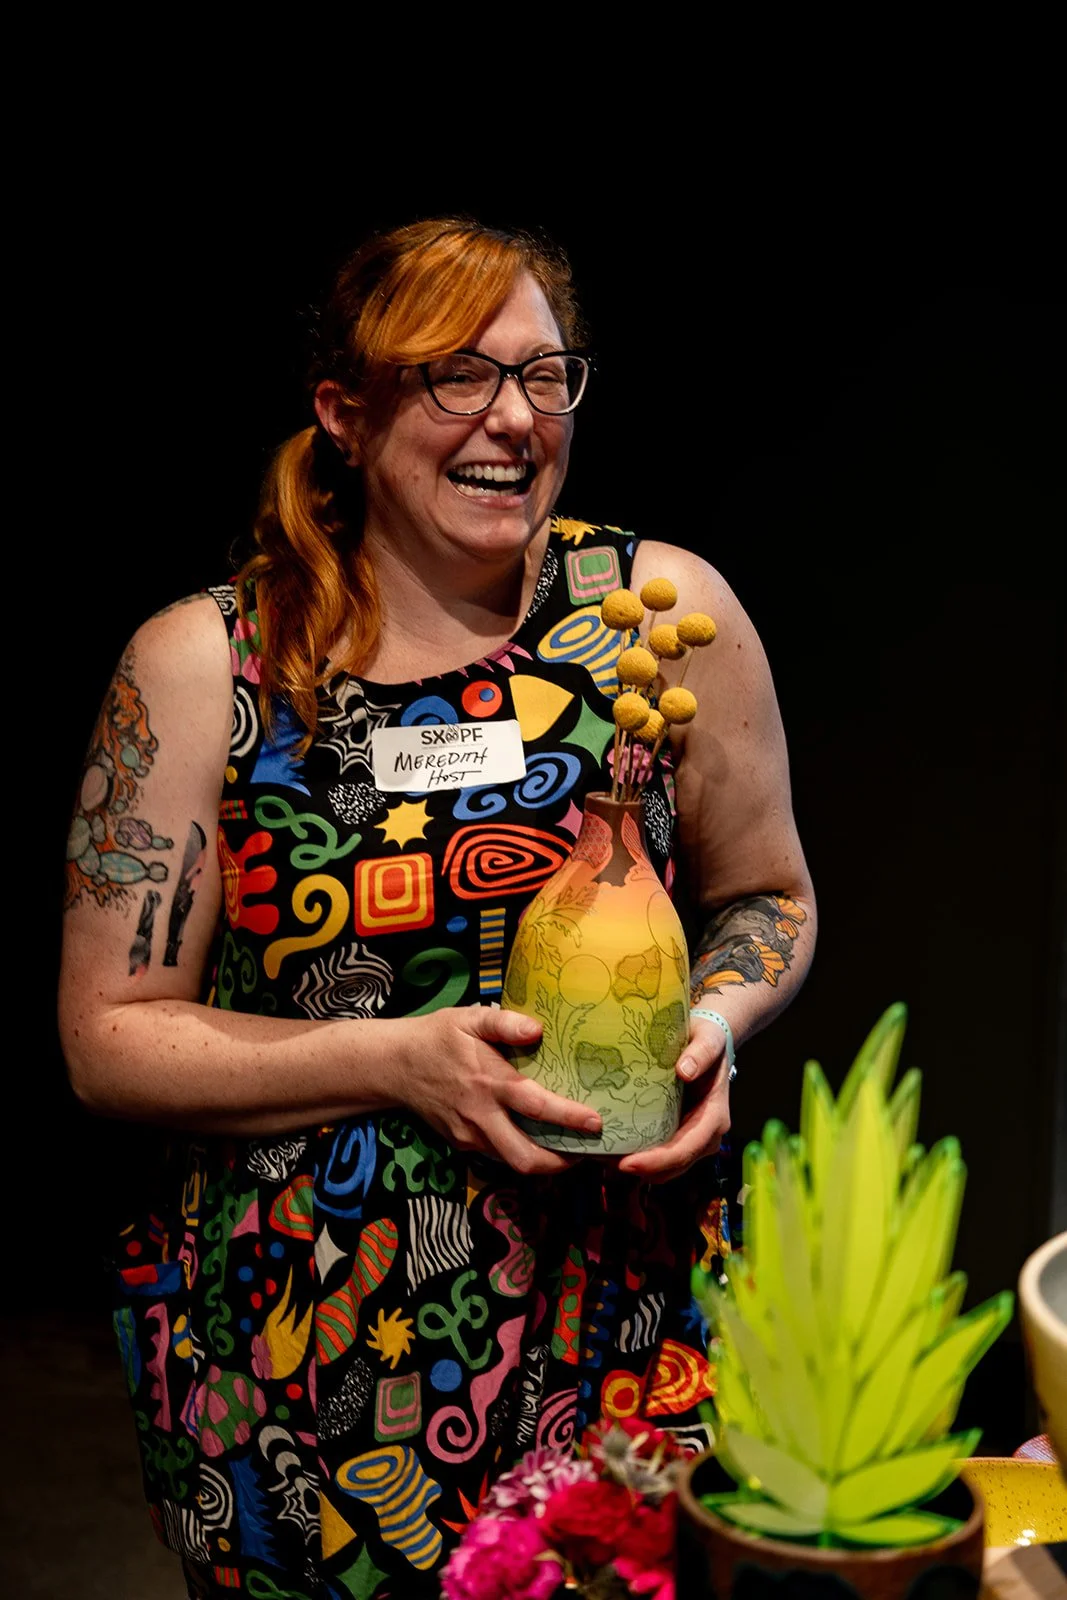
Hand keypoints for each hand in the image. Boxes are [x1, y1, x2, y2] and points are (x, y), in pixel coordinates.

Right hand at [393, 1005, 601, 1174]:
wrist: (395, 1065)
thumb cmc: (438, 1036)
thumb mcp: (468, 1018)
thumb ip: (504, 1023)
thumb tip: (536, 1029)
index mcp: (489, 1082)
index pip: (536, 1105)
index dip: (568, 1118)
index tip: (596, 1122)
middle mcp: (481, 1116)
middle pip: (524, 1157)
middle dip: (560, 1163)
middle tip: (587, 1152)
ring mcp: (470, 1135)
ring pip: (512, 1162)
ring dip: (543, 1161)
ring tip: (570, 1148)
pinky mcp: (462, 1144)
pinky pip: (497, 1155)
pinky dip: (520, 1152)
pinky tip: (536, 1139)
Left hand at [614, 1014, 731, 1181]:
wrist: (708, 1042)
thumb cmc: (708, 1038)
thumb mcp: (708, 1038)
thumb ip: (701, 1053)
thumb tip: (684, 1071)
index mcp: (715, 1117)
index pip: (687, 1149)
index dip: (658, 1161)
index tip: (627, 1164)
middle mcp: (707, 1135)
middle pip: (675, 1165)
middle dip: (642, 1170)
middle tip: (604, 1163)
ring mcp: (694, 1138)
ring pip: (667, 1167)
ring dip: (639, 1168)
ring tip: (603, 1159)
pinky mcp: (680, 1134)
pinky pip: (662, 1156)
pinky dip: (641, 1158)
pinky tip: (614, 1149)